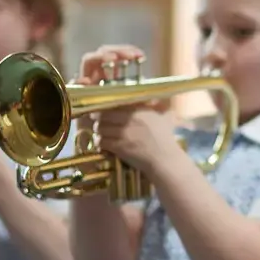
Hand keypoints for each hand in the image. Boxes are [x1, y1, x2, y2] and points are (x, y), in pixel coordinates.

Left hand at [75, 45, 179, 172]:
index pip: (114, 103)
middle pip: (103, 115)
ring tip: (99, 133)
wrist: (166, 160)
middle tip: (93, 120)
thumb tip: (152, 98)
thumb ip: (156, 107)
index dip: (103, 106)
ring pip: (101, 128)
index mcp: (140, 111)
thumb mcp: (164, 118)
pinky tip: (103, 144)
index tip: (99, 108)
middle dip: (96, 118)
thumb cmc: (166, 140)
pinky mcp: (121, 147)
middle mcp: (131, 120)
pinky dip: (100, 143)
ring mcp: (125, 134)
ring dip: (97, 131)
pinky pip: (102, 141)